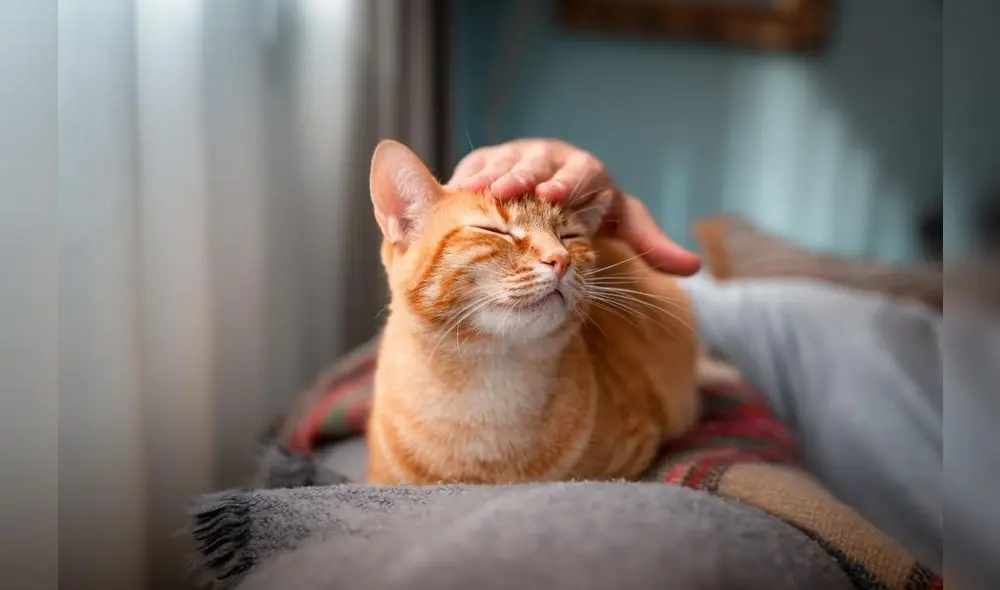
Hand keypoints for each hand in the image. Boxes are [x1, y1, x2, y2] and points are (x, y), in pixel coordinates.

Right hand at [446, 139, 700, 274]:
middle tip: (507, 190)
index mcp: (586, 170)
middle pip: (537, 162)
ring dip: (487, 176)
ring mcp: (518, 155)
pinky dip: (465, 179)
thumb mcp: (623, 223)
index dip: (567, 183)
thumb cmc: (593, 208)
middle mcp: (551, 157)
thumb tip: (693, 268)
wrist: (559, 188)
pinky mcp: (490, 161)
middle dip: (522, 175)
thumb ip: (650, 243)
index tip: (556, 196)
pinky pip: (477, 166)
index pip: (580, 173)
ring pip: (503, 161)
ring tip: (471, 190)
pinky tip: (449, 193)